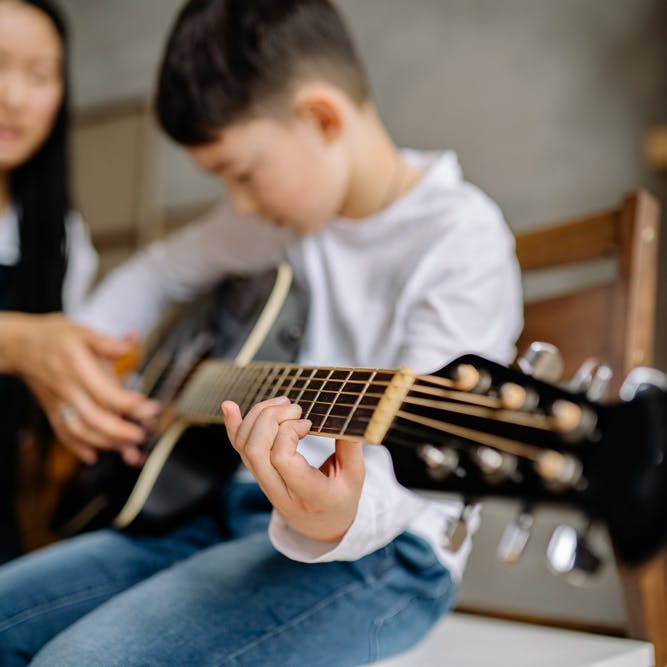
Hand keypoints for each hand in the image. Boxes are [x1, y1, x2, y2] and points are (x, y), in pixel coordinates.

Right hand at [2, 313, 159, 464]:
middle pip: (94, 418)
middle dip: (120, 432)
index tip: (149, 407)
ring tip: (128, 449)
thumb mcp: (83, 331)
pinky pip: (62, 433)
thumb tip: (129, 344)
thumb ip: (107, 343)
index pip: (106, 393)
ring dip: (105, 443)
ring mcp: (58, 403)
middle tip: (142, 434)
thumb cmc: (55, 337)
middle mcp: (68, 389)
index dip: (129, 404)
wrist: (20, 345)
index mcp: (77, 368)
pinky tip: (93, 456)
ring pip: (80, 430)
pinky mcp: (52, 410)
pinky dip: (77, 447)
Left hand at [222, 396, 364, 542]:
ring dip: (257, 416)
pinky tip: (230, 406)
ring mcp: (264, 483)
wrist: (320, 526)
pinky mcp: (257, 473)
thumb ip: (351, 447)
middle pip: (256, 450)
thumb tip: (350, 415)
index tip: (308, 423)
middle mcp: (280, 491)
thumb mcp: (355, 477)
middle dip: (270, 418)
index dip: (289, 432)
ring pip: (244, 447)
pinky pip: (239, 449)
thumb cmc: (340, 498)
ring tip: (281, 403)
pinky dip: (233, 425)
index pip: (281, 459)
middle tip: (294, 407)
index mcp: (308, 494)